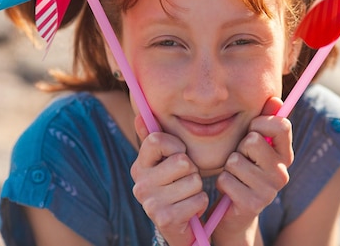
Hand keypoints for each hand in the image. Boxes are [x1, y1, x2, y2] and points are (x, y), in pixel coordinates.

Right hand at [131, 116, 208, 245]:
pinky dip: (200, 203)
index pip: (157, 140)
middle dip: (192, 170)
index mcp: (139, 166)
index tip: (178, 154)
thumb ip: (155, 138)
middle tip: (184, 179)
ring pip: (194, 181)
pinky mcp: (165, 219)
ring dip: (197, 188)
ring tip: (186, 194)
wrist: (178, 224)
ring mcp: (150, 203)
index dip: (176, 145)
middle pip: (182, 161)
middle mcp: (139, 184)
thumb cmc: (174, 184)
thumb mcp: (165, 160)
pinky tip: (189, 208)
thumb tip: (139, 116)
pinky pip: (199, 199)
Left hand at [212, 97, 293, 245]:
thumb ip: (265, 120)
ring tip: (235, 176)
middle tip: (241, 160)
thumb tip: (275, 99)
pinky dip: (223, 183)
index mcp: (285, 155)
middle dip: (239, 148)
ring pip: (236, 160)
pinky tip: (230, 191)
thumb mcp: (252, 144)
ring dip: (228, 167)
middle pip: (253, 140)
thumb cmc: (242, 170)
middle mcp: (282, 173)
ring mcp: (269, 190)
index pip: (281, 125)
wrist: (234, 213)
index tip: (252, 132)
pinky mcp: (253, 204)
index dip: (260, 123)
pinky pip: (226, 179)